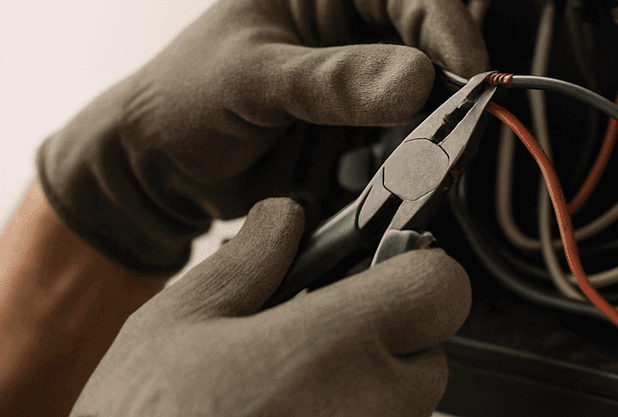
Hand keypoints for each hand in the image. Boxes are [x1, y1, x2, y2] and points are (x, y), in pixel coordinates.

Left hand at [38, 0, 488, 275]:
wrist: (150, 170)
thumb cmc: (180, 98)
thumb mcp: (251, 79)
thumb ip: (330, 81)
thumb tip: (415, 79)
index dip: (444, 26)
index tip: (467, 70)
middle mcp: (344, 27)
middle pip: (426, 42)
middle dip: (448, 80)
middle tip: (462, 120)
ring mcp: (353, 83)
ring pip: (422, 96)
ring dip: (434, 125)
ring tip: (436, 153)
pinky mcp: (354, 133)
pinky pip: (402, 143)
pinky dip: (411, 160)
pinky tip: (409, 175)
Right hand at [70, 198, 472, 416]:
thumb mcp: (176, 323)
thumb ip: (248, 262)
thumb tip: (283, 221)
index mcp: (332, 348)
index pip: (441, 288)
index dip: (413, 266)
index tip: (381, 265)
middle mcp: (370, 410)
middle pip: (427, 353)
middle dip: (382, 336)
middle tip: (312, 335)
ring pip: (404, 408)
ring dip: (363, 391)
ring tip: (285, 391)